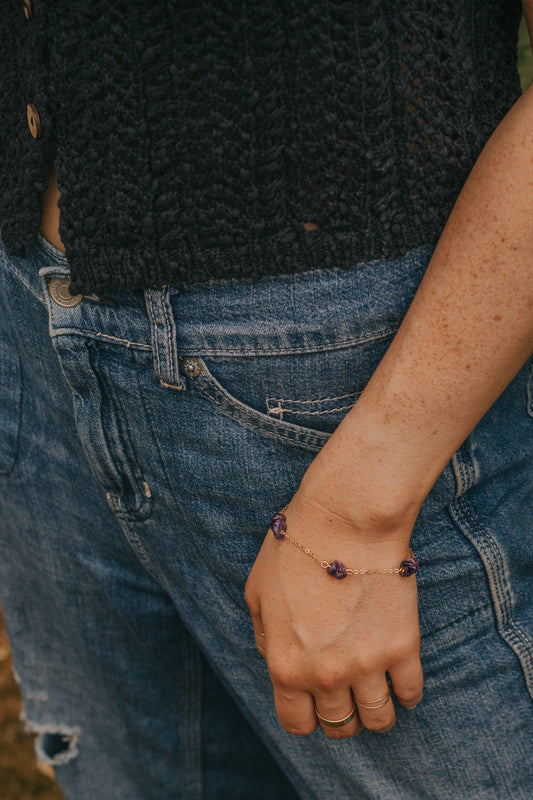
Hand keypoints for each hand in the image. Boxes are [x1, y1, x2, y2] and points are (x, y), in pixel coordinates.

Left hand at [245, 491, 422, 738]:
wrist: (344, 521)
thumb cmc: (295, 549)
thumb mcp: (257, 594)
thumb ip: (264, 638)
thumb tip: (276, 660)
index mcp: (286, 666)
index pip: (296, 723)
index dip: (305, 716)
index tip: (314, 704)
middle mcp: (326, 676)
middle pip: (339, 725)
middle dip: (340, 714)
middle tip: (346, 691)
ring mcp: (367, 665)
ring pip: (379, 719)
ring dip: (375, 710)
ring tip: (374, 688)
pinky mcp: (403, 647)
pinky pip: (411, 694)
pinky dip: (406, 692)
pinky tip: (399, 676)